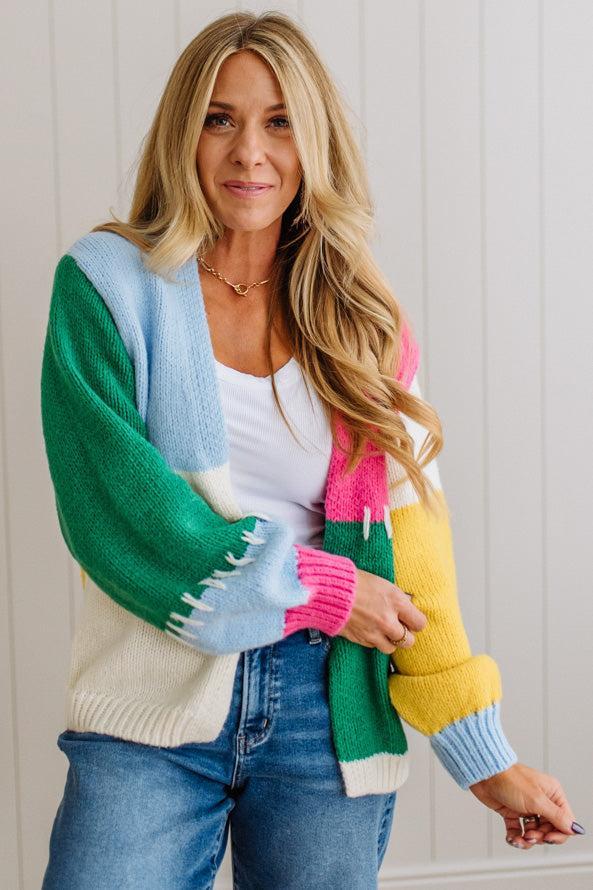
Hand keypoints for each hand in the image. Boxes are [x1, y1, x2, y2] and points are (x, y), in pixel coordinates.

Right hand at [338, 568, 427, 653]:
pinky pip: (373, 647)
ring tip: (383, 630)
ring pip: (391, 648)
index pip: (420, 623)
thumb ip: (397, 598)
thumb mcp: (382, 584)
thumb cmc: (354, 581)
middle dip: (404, 635)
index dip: (415, 622)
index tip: (410, 619)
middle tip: (398, 626)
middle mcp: (388, 621)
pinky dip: (373, 641)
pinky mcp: (360, 639)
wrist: (328, 589)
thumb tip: (407, 605)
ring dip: (389, 641)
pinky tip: (368, 629)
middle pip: (409, 641)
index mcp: (396, 602)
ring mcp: (373, 633)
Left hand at [469, 762, 585, 848]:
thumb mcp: (536, 800)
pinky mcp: (511, 812)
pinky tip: (512, 839)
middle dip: (540, 837)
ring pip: (534, 832)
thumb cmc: (510, 780)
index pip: (564, 821)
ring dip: (528, 839)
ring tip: (519, 839)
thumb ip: (556, 816)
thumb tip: (575, 828)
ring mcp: (526, 807)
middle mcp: (541, 800)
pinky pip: (518, 831)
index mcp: (552, 794)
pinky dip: (516, 838)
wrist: (484, 773)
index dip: (559, 834)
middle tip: (530, 836)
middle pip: (549, 829)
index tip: (548, 839)